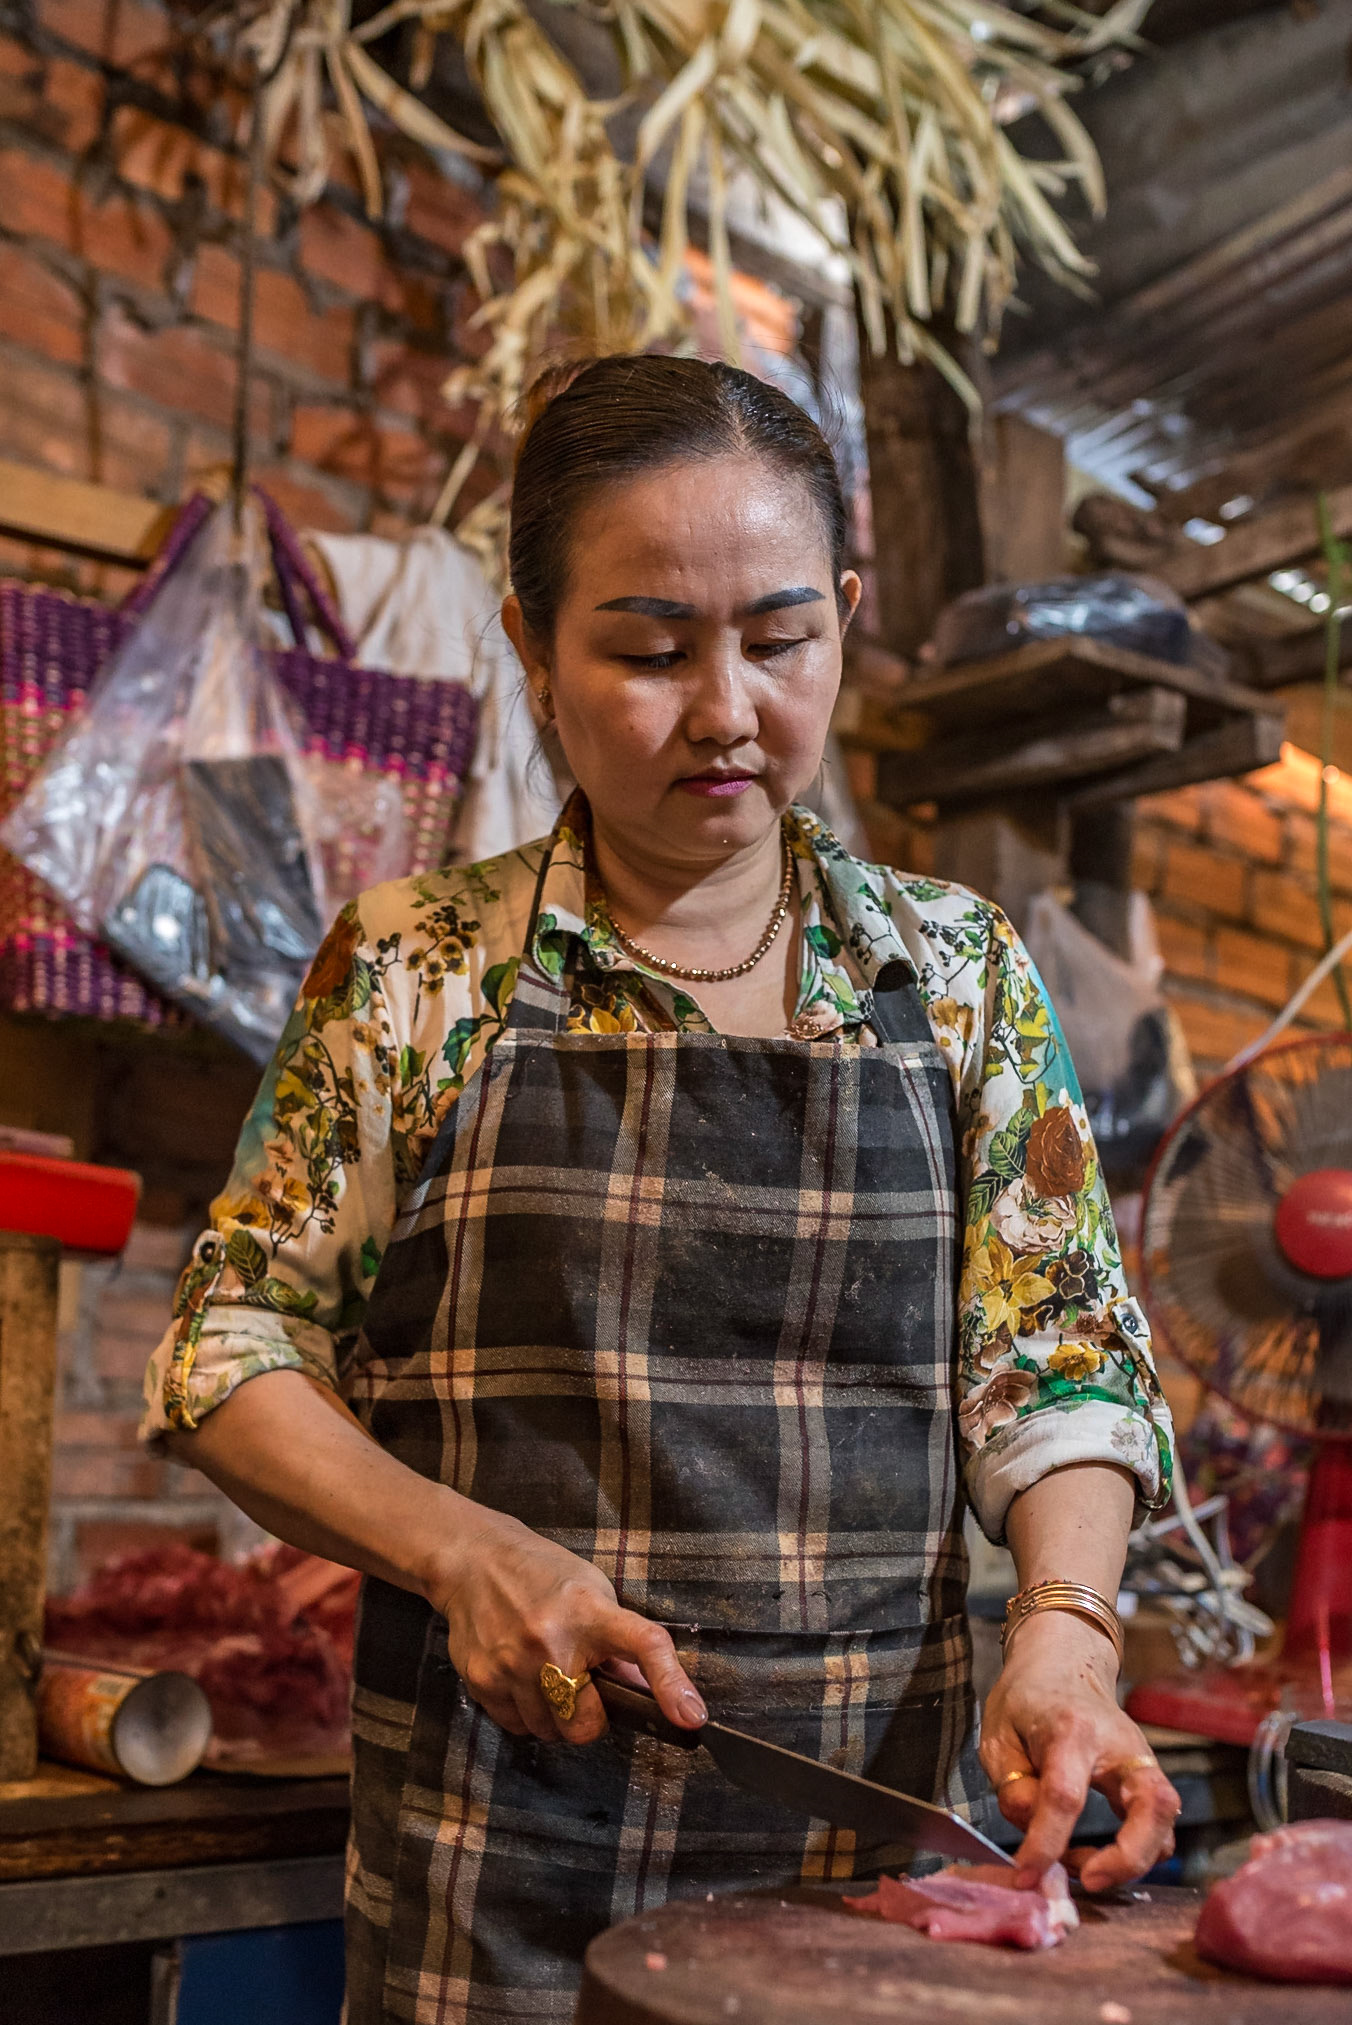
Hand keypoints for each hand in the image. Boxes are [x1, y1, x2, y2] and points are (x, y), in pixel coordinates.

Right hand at [430, 1503, 706, 1745]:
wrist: (474, 1560)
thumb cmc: (542, 1574)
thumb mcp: (592, 1592)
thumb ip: (619, 1642)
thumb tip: (645, 1691)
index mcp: (591, 1612)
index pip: (644, 1647)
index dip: (672, 1685)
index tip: (692, 1718)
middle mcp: (551, 1641)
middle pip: (586, 1724)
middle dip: (590, 1717)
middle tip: (583, 1688)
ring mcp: (512, 1664)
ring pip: (550, 1732)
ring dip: (555, 1716)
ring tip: (547, 1676)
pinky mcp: (482, 1681)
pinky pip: (517, 1726)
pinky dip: (526, 1714)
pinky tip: (521, 1679)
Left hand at [980, 1612, 1180, 1891]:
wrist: (1063, 1663)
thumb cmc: (1026, 1701)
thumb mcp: (998, 1737)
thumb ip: (1012, 1786)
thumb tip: (1031, 1829)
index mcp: (1071, 1729)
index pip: (1064, 1795)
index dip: (1045, 1843)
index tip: (1027, 1875)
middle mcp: (1119, 1744)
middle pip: (1152, 1805)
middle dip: (1127, 1857)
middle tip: (1087, 1880)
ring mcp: (1143, 1759)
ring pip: (1166, 1818)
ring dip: (1133, 1859)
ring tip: (1084, 1867)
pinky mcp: (1150, 1776)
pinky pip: (1159, 1824)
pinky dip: (1137, 1852)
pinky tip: (1098, 1855)